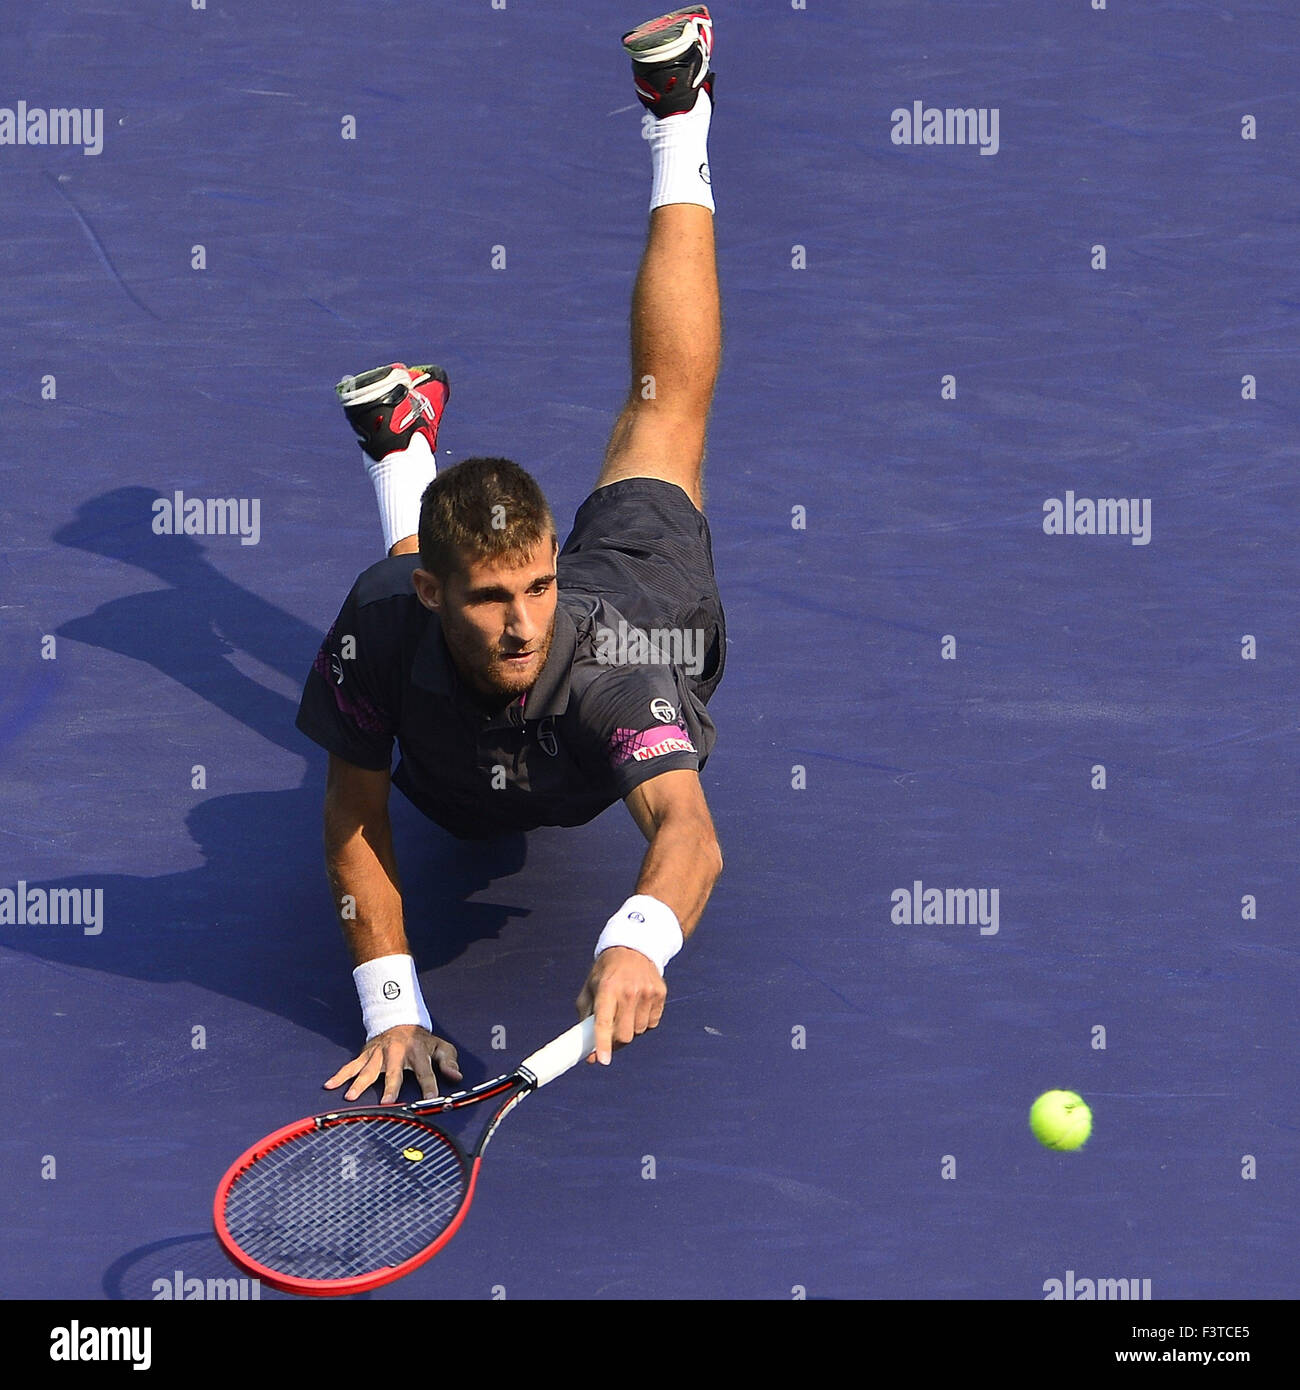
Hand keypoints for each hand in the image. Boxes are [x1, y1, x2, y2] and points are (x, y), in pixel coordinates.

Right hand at [323, 1024, 461, 1103]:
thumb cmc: (421, 1040)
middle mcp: (398, 1053)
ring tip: (351, 1096)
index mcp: (418, 1053)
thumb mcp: (440, 1046)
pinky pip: (351, 1065)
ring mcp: (379, 1054)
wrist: (399, 1020)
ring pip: (369, 1070)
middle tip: (387, 1102)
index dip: (429, 1086)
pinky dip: (340, 1075)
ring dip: (360, 1083)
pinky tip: (330, 1085)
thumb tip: (457, 1077)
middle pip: (394, 1072)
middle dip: (390, 1086)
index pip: (426, 1072)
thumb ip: (448, 1062)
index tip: (431, 1099)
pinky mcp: (366, 1054)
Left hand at [576, 945, 666, 1065]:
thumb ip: (585, 1017)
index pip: (605, 1021)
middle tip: (609, 1037)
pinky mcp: (660, 994)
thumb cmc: (607, 971)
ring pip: (638, 1032)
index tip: (602, 1060)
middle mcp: (629, 991)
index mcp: (607, 988)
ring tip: (624, 1013)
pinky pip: (652, 1024)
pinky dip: (643, 1023)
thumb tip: (587, 1050)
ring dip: (630, 1030)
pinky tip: (637, 1007)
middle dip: (615, 1042)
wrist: (634, 947)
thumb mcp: (590, 988)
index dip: (603, 1043)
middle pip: (624, 1035)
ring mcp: (647, 993)